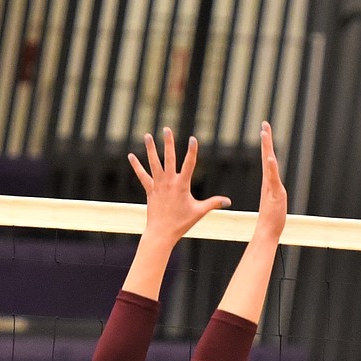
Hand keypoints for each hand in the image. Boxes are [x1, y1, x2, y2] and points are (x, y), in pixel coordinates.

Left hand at [127, 129, 230, 244]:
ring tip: (147, 135)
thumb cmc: (182, 223)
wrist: (162, 232)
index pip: (189, 164)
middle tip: (167, 129)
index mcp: (182, 185)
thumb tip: (228, 201)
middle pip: (169, 158)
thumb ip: (213, 203)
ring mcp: (158, 185)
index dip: (192, 151)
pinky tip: (131, 156)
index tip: (193, 139)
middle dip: (168, 143)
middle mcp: (169, 182)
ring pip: (153, 163)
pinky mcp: (149, 190)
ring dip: (150, 149)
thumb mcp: (199, 212)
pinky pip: (142, 175)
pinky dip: (137, 166)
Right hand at [254, 121, 286, 242]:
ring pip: (269, 163)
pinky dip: (271, 167)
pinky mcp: (274, 193)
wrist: (267, 230)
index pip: (269, 159)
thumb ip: (274, 196)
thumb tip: (275, 196)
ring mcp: (271, 186)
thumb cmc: (271, 219)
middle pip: (268, 156)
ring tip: (264, 133)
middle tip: (265, 124)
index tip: (265, 129)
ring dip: (267, 148)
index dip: (267, 145)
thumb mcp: (275, 203)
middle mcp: (269, 181)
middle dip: (266, 140)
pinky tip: (269, 158)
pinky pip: (272, 178)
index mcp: (269, 181)